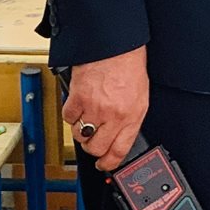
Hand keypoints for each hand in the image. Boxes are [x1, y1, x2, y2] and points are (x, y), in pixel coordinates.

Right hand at [61, 45, 148, 170]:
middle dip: (93, 147)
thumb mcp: (140, 96)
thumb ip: (130, 119)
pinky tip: (78, 105)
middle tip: (93, 138)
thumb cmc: (129, 66)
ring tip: (86, 118)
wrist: (116, 44)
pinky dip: (71, 114)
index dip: (109, 163)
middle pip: (95, 148)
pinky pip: (68, 118)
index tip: (104, 165)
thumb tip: (120, 139)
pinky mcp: (78, 97)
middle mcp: (113, 114)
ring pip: (80, 135)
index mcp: (132, 115)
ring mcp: (95, 107)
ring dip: (81, 130)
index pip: (119, 152)